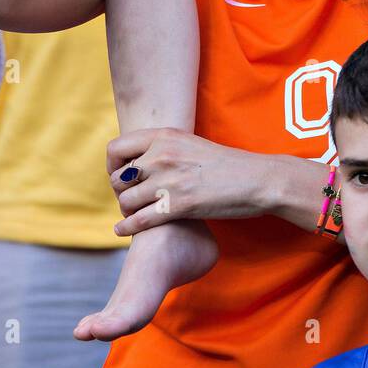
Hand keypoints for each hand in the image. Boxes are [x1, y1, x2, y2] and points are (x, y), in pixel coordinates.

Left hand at [106, 128, 271, 232]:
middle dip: (120, 192)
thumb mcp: (190, 144)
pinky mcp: (178, 206)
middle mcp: (162, 155)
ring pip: (126, 201)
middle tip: (130, 199)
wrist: (255, 180)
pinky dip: (126, 227)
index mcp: (165, 136)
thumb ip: (163, 148)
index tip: (120, 177)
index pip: (116, 149)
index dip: (112, 167)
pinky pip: (139, 220)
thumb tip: (137, 161)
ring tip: (133, 214)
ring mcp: (169, 181)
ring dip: (127, 211)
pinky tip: (122, 231)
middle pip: (118, 179)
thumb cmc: (225, 164)